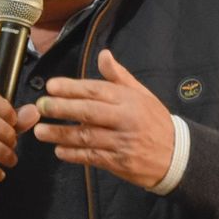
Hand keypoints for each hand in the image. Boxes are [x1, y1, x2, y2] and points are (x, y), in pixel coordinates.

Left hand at [31, 49, 175, 187]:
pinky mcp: (120, 163)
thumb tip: (103, 55)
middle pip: (89, 112)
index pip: (96, 90)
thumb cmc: (154, 121)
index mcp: (129, 100)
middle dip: (62, 108)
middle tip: (41, 106)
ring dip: (61, 134)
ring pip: (87, 137)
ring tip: (40, 131)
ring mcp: (123, 142)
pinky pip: (92, 157)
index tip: (51, 86)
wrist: (177, 155)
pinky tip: (59, 151)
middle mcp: (126, 119)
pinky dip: (74, 155)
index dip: (72, 88)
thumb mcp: (142, 94)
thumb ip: (119, 77)